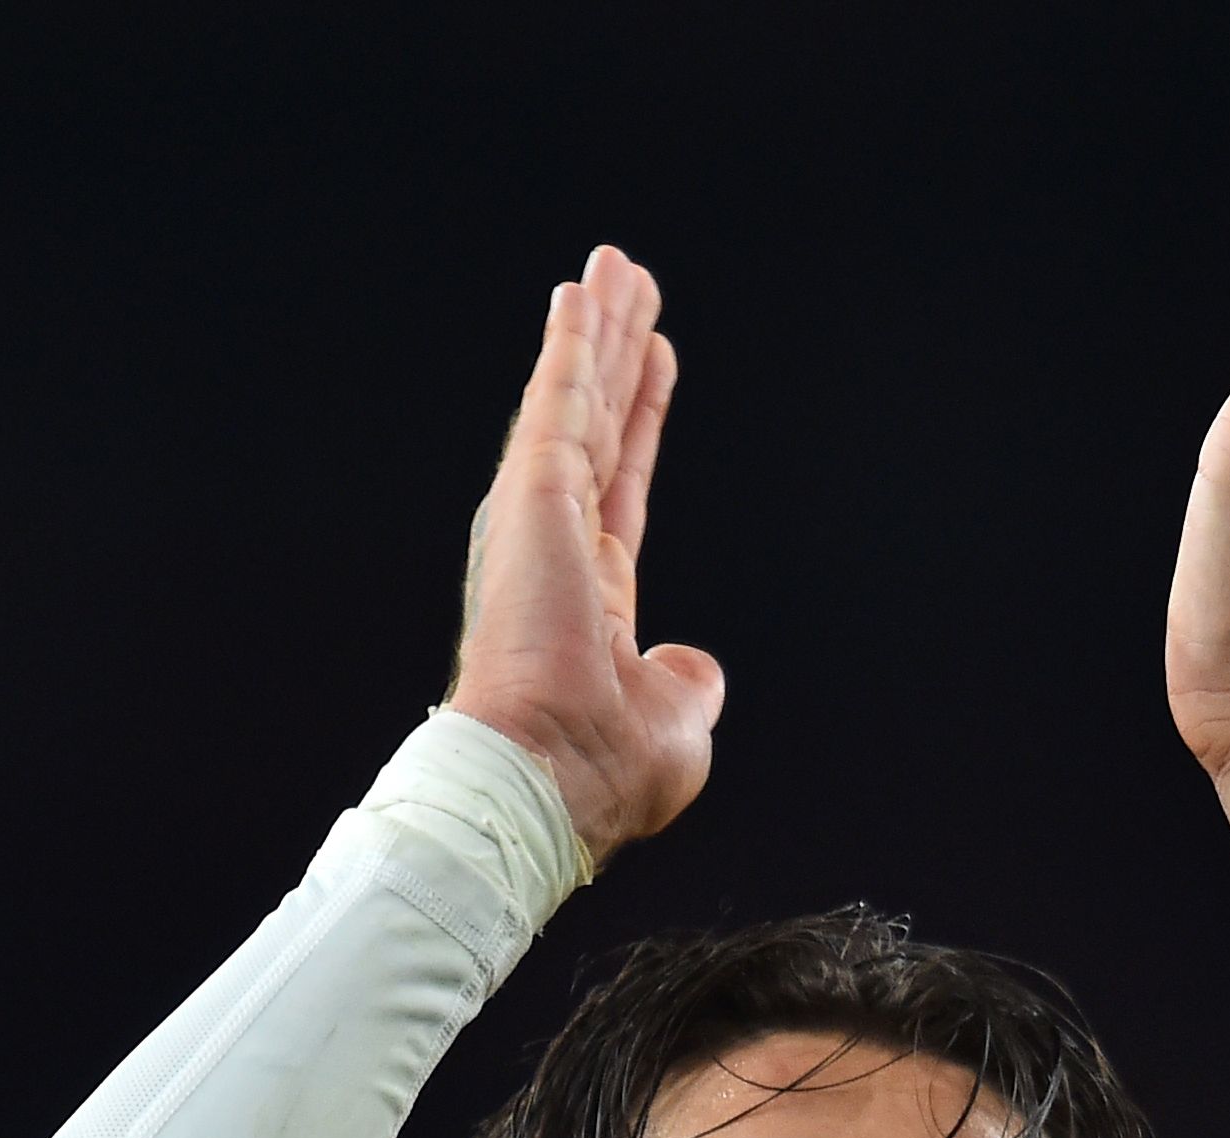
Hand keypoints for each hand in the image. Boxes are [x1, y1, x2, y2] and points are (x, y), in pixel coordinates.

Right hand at [447, 247, 726, 869]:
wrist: (548, 779)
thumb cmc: (605, 770)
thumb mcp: (677, 723)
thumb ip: (687, 683)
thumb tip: (696, 665)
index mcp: (592, 597)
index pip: (622, 485)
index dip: (640, 421)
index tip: (656, 360)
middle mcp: (560, 548)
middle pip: (597, 426)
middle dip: (615, 356)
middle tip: (628, 286)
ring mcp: (542, 519)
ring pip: (576, 401)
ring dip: (597, 331)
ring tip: (614, 266)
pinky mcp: (533, 499)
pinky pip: (558, 405)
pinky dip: (572, 347)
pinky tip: (582, 293)